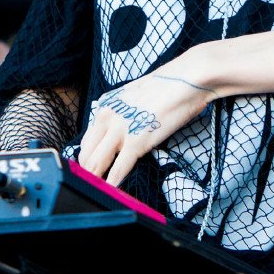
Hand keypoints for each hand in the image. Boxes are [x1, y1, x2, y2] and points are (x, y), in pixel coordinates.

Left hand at [78, 58, 218, 185]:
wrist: (188, 79)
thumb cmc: (168, 88)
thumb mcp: (135, 98)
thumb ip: (123, 114)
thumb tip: (122, 133)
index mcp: (105, 106)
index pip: (86, 140)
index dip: (86, 160)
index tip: (89, 172)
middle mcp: (106, 116)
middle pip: (86, 154)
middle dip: (87, 173)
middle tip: (91, 187)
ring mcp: (120, 129)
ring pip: (97, 163)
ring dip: (96, 181)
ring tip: (97, 194)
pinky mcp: (136, 141)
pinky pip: (119, 169)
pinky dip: (113, 183)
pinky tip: (112, 192)